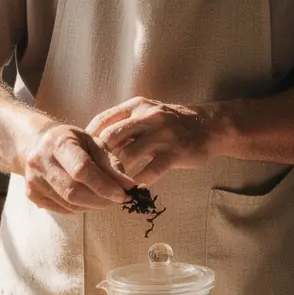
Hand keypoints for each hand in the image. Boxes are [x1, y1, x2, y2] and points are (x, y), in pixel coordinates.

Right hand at [21, 123, 136, 213]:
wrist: (36, 143)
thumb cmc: (72, 142)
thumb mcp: (94, 143)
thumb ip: (111, 164)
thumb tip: (129, 186)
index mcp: (59, 143)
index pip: (82, 170)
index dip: (105, 185)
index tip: (124, 194)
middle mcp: (41, 162)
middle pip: (74, 191)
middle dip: (101, 200)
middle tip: (119, 200)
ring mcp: (33, 180)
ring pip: (69, 204)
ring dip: (94, 205)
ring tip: (107, 198)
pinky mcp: (32, 195)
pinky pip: (62, 209)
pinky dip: (81, 208)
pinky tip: (89, 199)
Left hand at [86, 97, 216, 187]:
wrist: (208, 126)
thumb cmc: (171, 123)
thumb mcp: (147, 113)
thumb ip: (125, 125)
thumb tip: (94, 143)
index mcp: (137, 105)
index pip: (103, 120)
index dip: (89, 140)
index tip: (85, 155)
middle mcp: (149, 116)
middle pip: (111, 137)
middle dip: (100, 158)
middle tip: (95, 174)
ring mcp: (163, 134)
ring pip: (128, 155)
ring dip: (117, 174)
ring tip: (111, 185)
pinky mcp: (176, 152)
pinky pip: (151, 170)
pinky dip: (138, 182)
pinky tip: (134, 189)